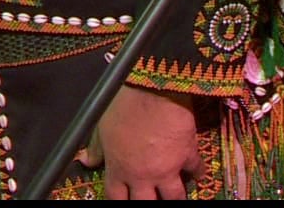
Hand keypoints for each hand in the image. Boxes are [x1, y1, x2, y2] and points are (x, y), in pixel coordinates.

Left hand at [85, 83, 202, 198]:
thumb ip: (95, 148)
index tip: (125, 200)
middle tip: (153, 198)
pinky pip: (196, 169)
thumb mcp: (102, 126)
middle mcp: (142, 176)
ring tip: (176, 196)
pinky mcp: (187, 154)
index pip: (116, 198)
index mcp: (119, 170)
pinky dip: (198, 172)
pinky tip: (198, 173)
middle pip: (146, 204)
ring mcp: (167, 168)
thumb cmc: (123, 104)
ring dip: (175, 197)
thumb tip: (85, 161)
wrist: (153, 88)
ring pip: (174, 196)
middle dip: (149, 203)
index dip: (120, 202)